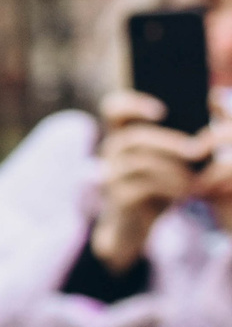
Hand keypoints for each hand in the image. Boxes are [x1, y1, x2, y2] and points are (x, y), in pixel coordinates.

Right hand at [93, 90, 211, 270]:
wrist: (134, 224)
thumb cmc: (158, 184)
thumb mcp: (170, 158)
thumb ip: (185, 133)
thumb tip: (215, 102)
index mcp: (124, 133)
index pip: (113, 108)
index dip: (133, 104)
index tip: (162, 111)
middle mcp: (111, 150)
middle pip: (134, 138)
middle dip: (169, 142)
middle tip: (198, 151)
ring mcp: (111, 174)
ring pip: (140, 163)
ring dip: (174, 168)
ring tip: (198, 176)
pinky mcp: (119, 197)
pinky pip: (143, 187)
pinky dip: (170, 188)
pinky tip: (189, 191)